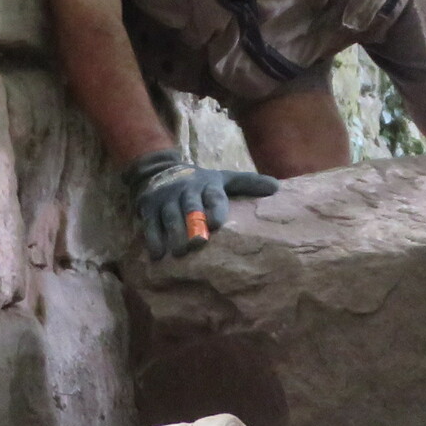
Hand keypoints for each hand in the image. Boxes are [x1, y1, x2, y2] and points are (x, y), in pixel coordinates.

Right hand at [122, 150, 279, 257]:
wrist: (159, 170)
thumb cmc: (199, 183)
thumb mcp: (223, 179)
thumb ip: (248, 184)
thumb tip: (276, 188)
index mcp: (207, 184)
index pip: (213, 195)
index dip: (215, 208)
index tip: (217, 223)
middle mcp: (186, 190)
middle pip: (189, 207)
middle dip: (192, 224)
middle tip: (197, 244)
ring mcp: (166, 199)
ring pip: (169, 216)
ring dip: (173, 234)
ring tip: (179, 252)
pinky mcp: (149, 208)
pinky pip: (150, 224)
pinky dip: (153, 239)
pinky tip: (158, 255)